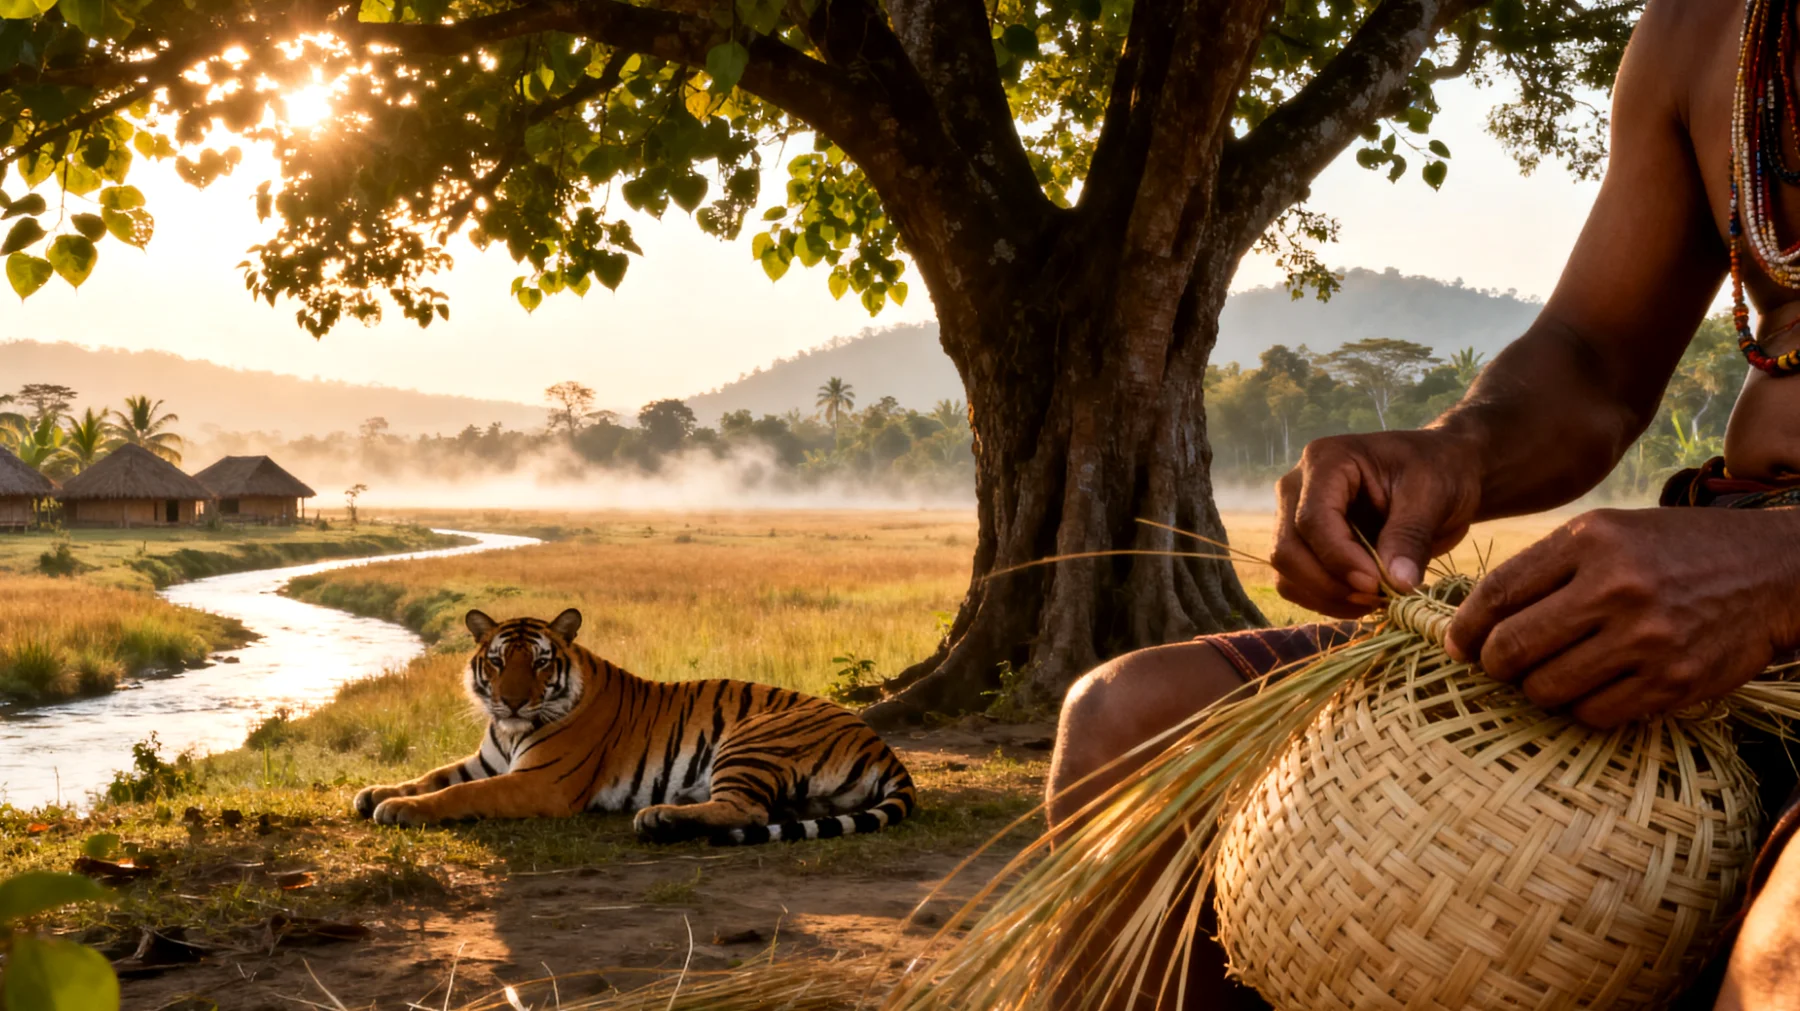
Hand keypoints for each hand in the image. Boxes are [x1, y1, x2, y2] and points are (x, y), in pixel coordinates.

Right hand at [1272, 430, 1483, 617]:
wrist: (1445, 473)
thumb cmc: (1439, 471)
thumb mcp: (1433, 496)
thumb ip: (1410, 536)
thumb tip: (1397, 584)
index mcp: (1327, 461)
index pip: (1312, 519)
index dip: (1339, 558)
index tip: (1378, 585)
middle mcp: (1298, 488)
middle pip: (1288, 549)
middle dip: (1329, 583)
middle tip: (1379, 596)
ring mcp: (1296, 517)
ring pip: (1286, 572)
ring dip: (1326, 597)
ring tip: (1376, 599)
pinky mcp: (1305, 545)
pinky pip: (1297, 584)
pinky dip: (1327, 601)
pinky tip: (1366, 600)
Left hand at [1445, 508, 1799, 726]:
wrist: (1771, 572)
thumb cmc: (1674, 551)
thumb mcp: (1609, 533)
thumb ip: (1545, 568)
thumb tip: (1474, 622)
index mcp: (1591, 541)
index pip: (1498, 593)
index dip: (1466, 627)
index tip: (1457, 644)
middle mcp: (1615, 587)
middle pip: (1512, 647)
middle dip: (1493, 664)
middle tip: (1497, 666)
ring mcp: (1646, 638)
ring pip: (1546, 688)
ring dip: (1535, 689)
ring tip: (1547, 675)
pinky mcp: (1672, 681)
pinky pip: (1593, 714)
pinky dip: (1580, 708)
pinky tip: (1590, 688)